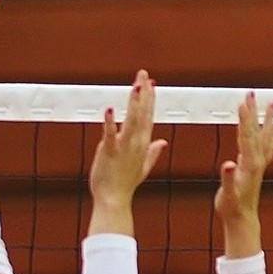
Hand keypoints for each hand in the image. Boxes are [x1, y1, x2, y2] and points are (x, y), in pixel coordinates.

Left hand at [88, 70, 166, 210]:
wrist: (114, 199)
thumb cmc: (125, 184)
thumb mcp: (143, 167)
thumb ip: (153, 152)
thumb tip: (163, 142)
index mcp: (143, 144)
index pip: (148, 116)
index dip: (150, 99)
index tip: (151, 83)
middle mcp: (136, 142)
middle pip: (142, 113)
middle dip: (144, 93)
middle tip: (143, 74)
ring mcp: (124, 146)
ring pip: (131, 120)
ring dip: (134, 102)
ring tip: (136, 85)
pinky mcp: (109, 151)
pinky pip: (110, 134)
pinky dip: (110, 122)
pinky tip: (110, 109)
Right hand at [214, 92, 272, 222]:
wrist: (242, 218)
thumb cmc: (232, 206)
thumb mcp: (226, 193)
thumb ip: (227, 178)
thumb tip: (228, 164)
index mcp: (249, 163)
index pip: (246, 135)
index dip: (244, 118)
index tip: (242, 102)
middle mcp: (257, 160)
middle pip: (255, 130)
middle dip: (253, 111)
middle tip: (251, 94)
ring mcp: (259, 163)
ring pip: (264, 135)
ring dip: (267, 119)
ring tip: (272, 103)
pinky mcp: (257, 167)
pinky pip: (268, 147)